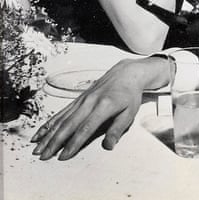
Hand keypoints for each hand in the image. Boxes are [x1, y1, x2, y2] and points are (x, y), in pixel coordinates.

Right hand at [31, 57, 165, 160]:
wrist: (126, 74)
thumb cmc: (129, 95)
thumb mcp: (129, 113)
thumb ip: (118, 130)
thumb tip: (108, 146)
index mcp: (104, 106)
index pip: (86, 128)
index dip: (73, 143)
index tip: (63, 156)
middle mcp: (90, 102)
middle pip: (69, 124)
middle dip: (55, 141)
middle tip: (43, 156)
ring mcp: (82, 100)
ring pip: (62, 119)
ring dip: (48, 134)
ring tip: (36, 148)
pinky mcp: (78, 99)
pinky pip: (61, 112)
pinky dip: (49, 123)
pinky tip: (40, 132)